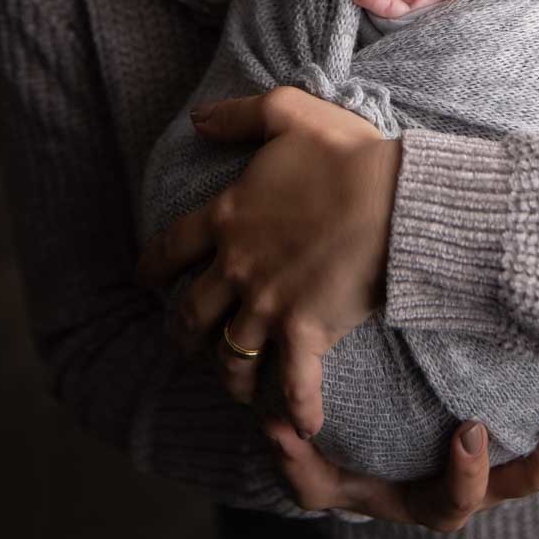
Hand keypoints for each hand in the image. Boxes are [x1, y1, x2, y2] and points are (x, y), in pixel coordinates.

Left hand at [134, 88, 399, 435]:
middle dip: (182, 333)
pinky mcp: (306, 333)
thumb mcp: (288, 113)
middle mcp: (237, 268)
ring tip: (234, 384)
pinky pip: (291, 385)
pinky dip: (296, 409)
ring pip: (229, 357)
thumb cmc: (346, 154)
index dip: (151, 266)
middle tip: (184, 341)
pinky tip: (302, 425)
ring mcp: (268, 305)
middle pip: (190, 314)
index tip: (145, 280)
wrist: (394, 199)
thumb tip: (198, 119)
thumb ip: (239, 116)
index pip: (169, 248)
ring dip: (228, 375)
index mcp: (227, 217)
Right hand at [260, 371, 538, 529]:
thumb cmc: (335, 456)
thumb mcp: (307, 466)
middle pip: (525, 481)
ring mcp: (496, 453)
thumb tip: (281, 429)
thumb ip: (295, 458)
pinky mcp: (510, 419)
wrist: (360, 439)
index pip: (457, 502)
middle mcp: (472, 481)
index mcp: (430, 498)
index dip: (470, 474)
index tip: (469, 429)